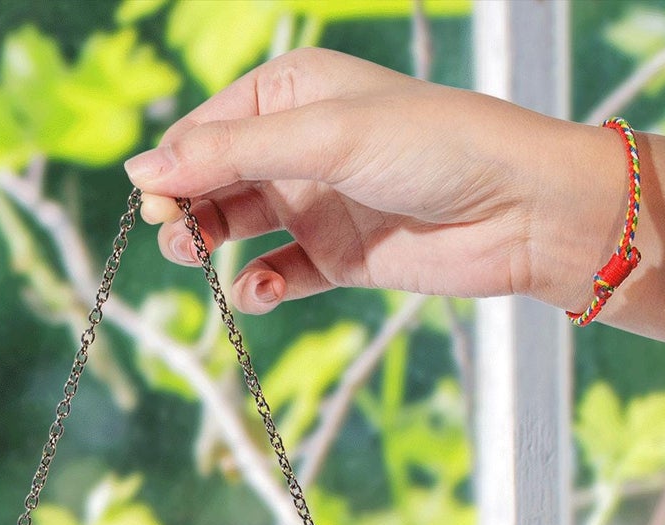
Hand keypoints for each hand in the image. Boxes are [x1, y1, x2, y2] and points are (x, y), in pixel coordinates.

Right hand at [123, 46, 664, 411]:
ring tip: (201, 262)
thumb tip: (144, 171)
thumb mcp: (326, 135)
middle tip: (176, 238)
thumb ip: (233, 153)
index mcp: (296, 92)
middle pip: (216, 178)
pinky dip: (260, 287)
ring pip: (238, 226)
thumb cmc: (435, 147)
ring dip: (212, 246)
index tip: (153, 200)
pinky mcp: (339, 258)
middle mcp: (302, 146)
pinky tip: (259, 293)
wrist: (520, 212)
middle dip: (188, 207)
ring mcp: (319, 204)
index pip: (210, 126)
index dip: (176, 162)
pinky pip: (278, 275)